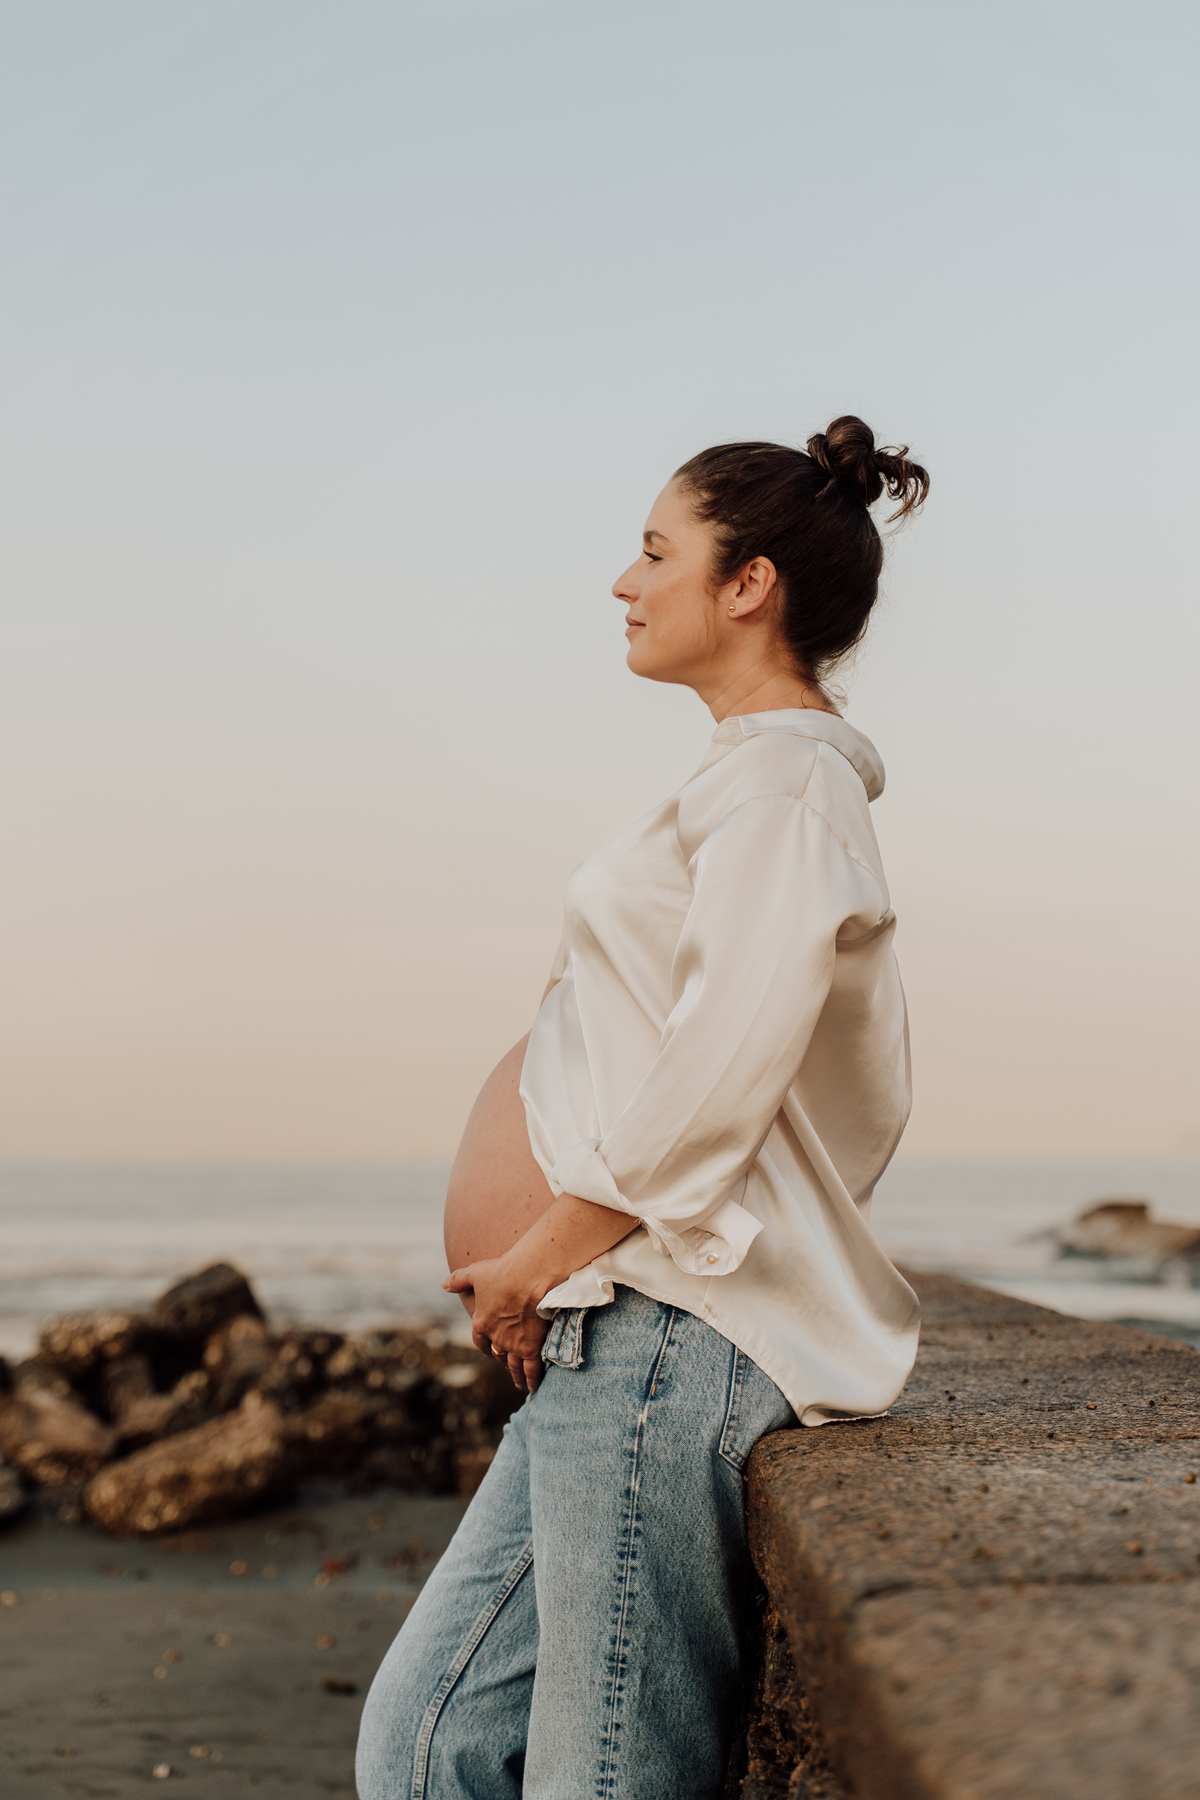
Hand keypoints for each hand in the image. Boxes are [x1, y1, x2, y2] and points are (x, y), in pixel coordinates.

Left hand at [444, 1255, 549, 1393]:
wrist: (528, 1276)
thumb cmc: (502, 1271)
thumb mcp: (475, 1272)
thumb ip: (459, 1280)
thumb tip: (444, 1284)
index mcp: (480, 1323)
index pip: (480, 1341)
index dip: (486, 1347)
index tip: (490, 1352)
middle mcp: (495, 1337)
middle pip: (498, 1354)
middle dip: (503, 1360)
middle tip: (509, 1367)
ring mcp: (513, 1345)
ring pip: (515, 1366)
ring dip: (517, 1376)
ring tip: (521, 1384)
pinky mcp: (530, 1347)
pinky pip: (531, 1368)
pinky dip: (532, 1378)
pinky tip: (534, 1386)